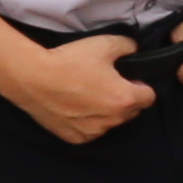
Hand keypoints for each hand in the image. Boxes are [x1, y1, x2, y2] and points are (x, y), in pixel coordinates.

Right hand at [3, 32, 161, 148]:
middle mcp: (113, 120)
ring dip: (106, 111)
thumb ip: (128, 47)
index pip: (149, 97)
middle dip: (124, 99)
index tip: (128, 78)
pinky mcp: (75, 138)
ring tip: (87, 94)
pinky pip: (90, 130)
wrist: (33, 78)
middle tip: (105, 83)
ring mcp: (93, 132)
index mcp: (125, 99)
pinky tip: (75, 106)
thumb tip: (134, 52)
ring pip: (110, 122)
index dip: (140, 85)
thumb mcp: (105, 43)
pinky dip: (87, 121)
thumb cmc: (70, 61)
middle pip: (131, 111)